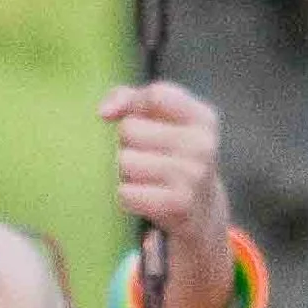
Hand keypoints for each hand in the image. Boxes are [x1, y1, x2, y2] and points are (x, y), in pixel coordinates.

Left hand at [99, 79, 225, 236]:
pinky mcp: (177, 205)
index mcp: (203, 119)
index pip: (155, 96)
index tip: (139, 120)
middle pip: (129, 129)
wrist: (202, 211)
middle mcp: (202, 145)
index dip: (135, 107)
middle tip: (148, 158)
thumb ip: (129, 98)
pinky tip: (147, 198)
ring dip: (126, 173)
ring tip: (148, 179)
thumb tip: (104, 112)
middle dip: (128, 144)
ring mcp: (192, 176)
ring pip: (124, 162)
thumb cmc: (170, 156)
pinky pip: (125, 193)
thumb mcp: (161, 119)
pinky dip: (128, 197)